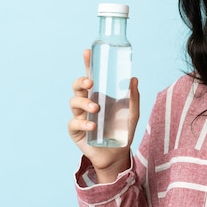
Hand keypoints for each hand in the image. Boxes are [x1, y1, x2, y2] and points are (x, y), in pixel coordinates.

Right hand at [68, 49, 139, 182]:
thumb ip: (133, 97)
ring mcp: (80, 116)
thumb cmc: (123, 131)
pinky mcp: (76, 130)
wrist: (118, 154)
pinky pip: (74, 122)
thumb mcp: (132, 113)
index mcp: (99, 95)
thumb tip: (133, 78)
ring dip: (84, 102)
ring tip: (96, 109)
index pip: (91, 76)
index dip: (88, 63)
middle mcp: (87, 102)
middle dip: (81, 80)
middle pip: (77, 86)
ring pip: (73, 101)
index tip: (87, 52)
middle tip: (90, 82)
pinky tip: (92, 125)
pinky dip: (83, 122)